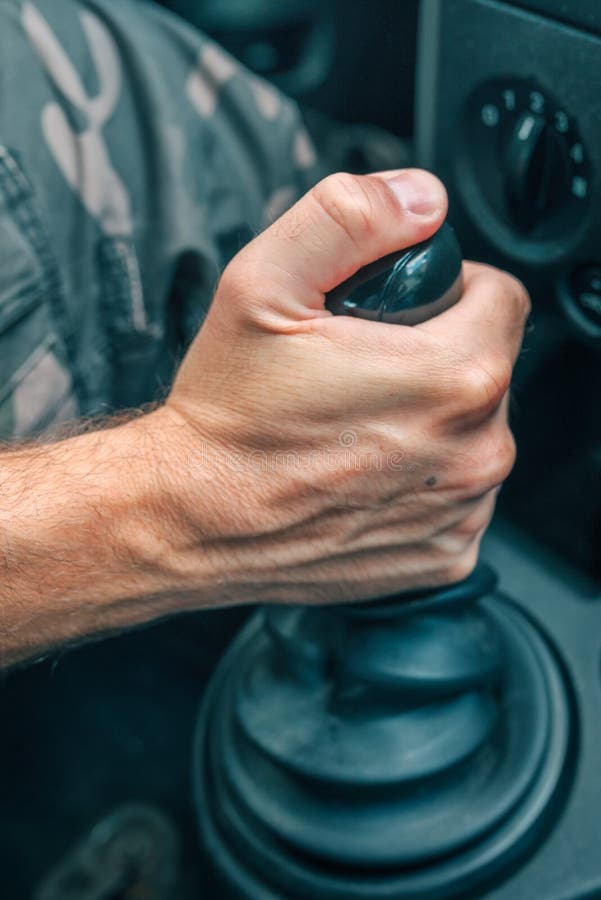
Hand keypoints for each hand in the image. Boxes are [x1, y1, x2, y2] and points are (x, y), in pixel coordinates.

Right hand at [155, 168, 529, 604]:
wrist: (193, 518)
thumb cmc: (227, 417)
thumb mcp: (262, 284)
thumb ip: (348, 218)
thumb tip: (421, 199)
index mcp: (452, 377)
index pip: (503, 298)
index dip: (451, 290)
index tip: (402, 310)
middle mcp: (475, 452)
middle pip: (490, 367)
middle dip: (439, 354)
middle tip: (363, 368)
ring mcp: (462, 510)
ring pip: (477, 432)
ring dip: (434, 420)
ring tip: (358, 423)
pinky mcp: (445, 553)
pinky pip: (457, 493)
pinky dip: (423, 479)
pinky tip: (365, 475)